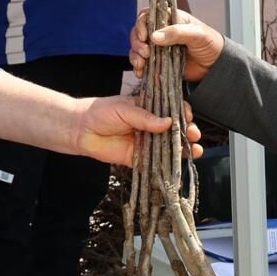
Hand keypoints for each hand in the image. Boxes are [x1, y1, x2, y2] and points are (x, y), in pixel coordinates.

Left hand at [72, 95, 201, 165]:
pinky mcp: (138, 158)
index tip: (188, 116)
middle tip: (193, 134)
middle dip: (187, 132)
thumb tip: (168, 122)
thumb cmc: (101, 112)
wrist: (81, 130)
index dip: (182, 113)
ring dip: (183, 149)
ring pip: (168, 147)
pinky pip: (155, 163)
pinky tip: (179, 165)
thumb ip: (145, 117)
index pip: (171, 110)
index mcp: (149, 109)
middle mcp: (150, 126)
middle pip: (174, 130)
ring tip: (195, 150)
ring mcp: (146, 143)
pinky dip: (167, 166)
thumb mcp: (125, 109)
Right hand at [130, 9, 225, 83]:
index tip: (145, 37)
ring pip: (137, 47)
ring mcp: (158, 47)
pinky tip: (140, 72)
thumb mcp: (197, 35)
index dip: (141, 25)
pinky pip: (142, 62)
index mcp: (170, 18)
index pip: (148, 15)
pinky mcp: (158, 62)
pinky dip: (138, 67)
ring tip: (141, 64)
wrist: (216, 66)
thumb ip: (177, 33)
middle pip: (139, 32)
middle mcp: (161, 31)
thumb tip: (154, 36)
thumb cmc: (210, 44)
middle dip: (137, 42)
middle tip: (145, 53)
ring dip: (135, 55)